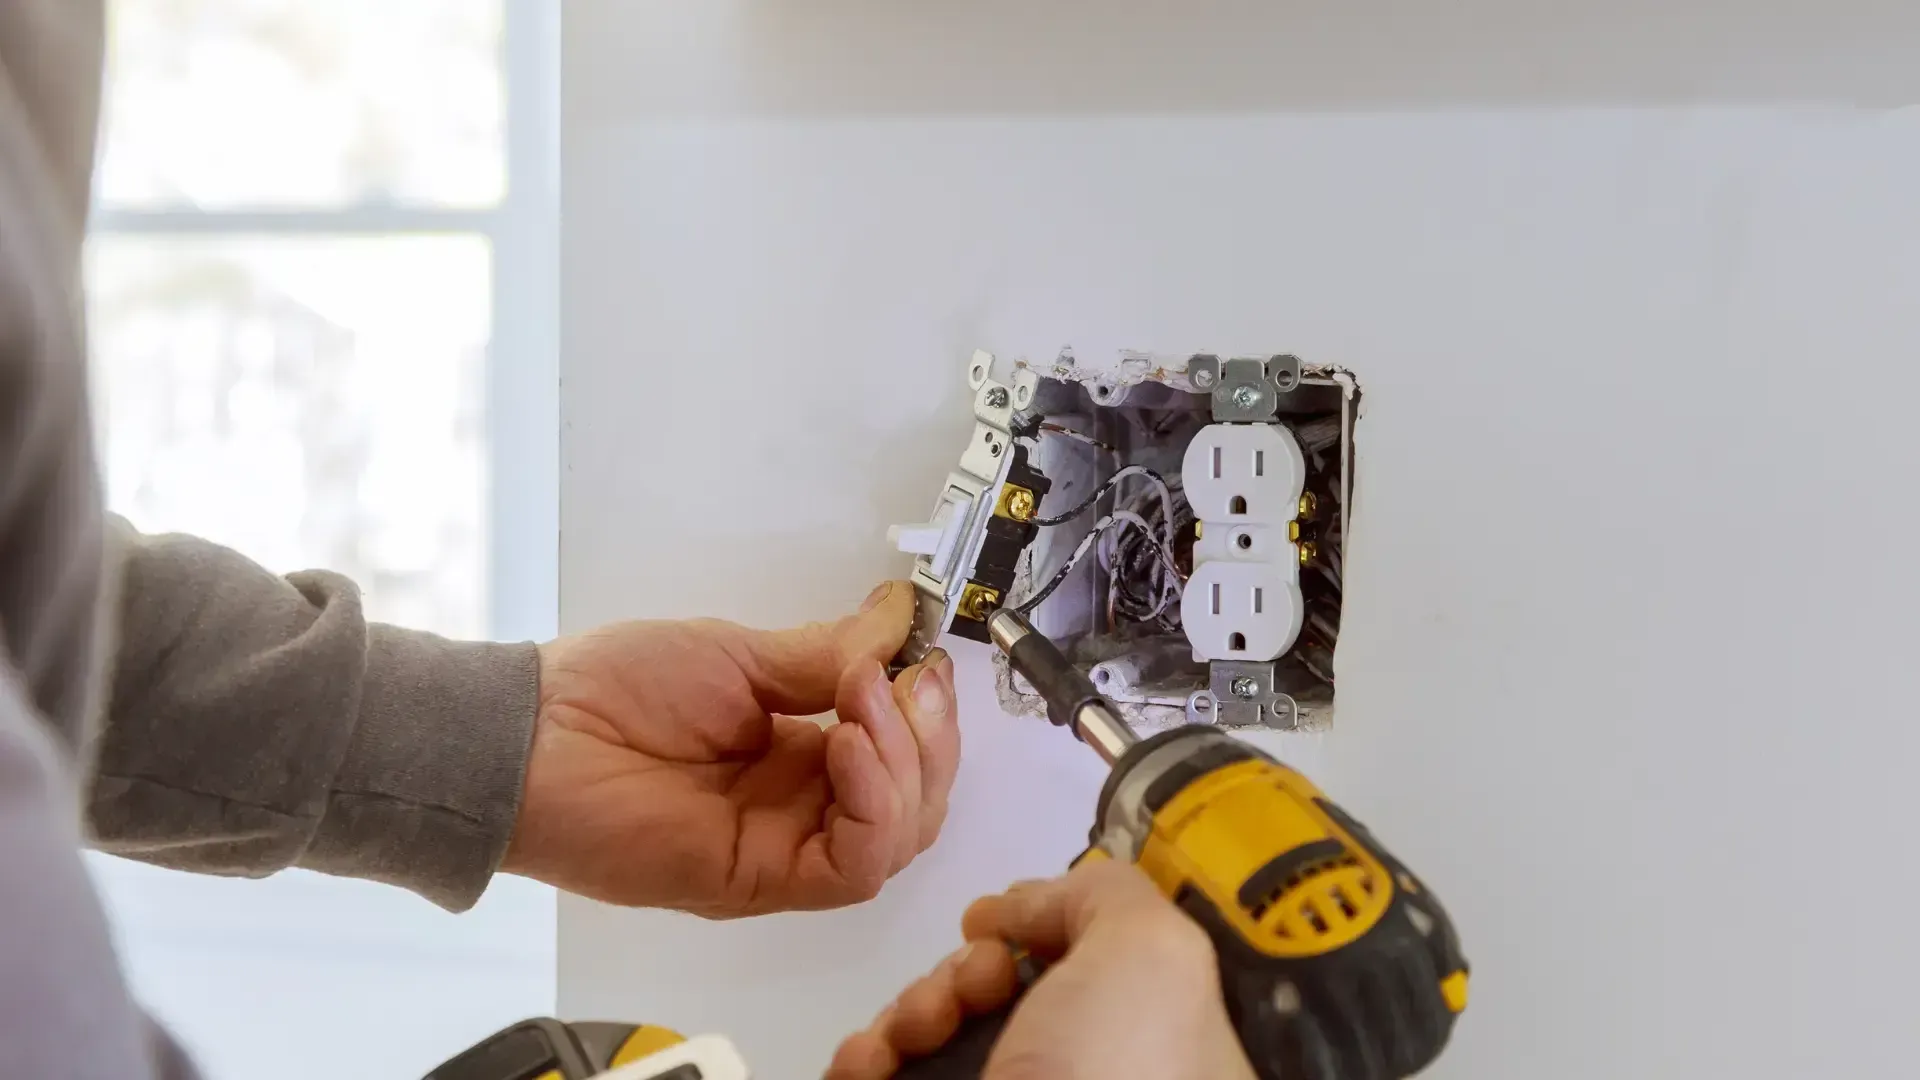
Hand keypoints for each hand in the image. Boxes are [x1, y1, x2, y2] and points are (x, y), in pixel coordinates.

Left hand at [502, 581, 958, 916]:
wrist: (533, 736)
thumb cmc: (615, 689)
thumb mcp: (737, 655)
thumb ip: (825, 654)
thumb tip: (900, 616)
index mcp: (799, 756)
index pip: (902, 756)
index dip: (925, 713)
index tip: (921, 657)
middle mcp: (802, 809)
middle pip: (916, 803)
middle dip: (930, 738)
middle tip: (904, 679)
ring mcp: (785, 849)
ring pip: (898, 838)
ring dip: (906, 765)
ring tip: (864, 701)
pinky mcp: (761, 881)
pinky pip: (852, 867)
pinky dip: (872, 806)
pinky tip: (848, 747)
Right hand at [827, 859, 1257, 1079]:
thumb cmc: (1117, 1078)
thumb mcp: (1154, 956)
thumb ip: (1106, 897)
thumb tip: (1023, 907)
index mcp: (1150, 1039)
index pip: (1088, 965)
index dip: (1038, 931)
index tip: (1004, 923)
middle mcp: (1080, 1075)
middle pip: (1000, 990)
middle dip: (961, 969)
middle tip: (968, 986)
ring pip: (936, 1033)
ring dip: (908, 1010)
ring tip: (910, 1032)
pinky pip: (885, 1077)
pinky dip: (867, 1061)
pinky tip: (866, 1063)